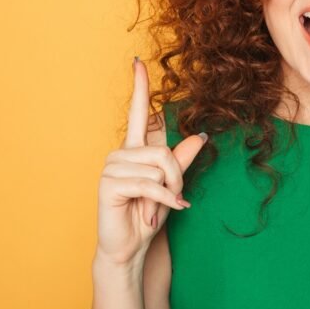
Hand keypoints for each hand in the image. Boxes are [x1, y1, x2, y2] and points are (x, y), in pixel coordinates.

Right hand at [94, 57, 206, 266]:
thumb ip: (182, 161)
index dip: (139, 87)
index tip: (138, 62)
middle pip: (163, 152)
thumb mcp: (171, 185)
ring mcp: (112, 168)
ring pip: (158, 168)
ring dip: (168, 192)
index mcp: (134, 150)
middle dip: (176, 177)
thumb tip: (200, 137)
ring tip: (157, 207)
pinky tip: (154, 214)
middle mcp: (120, 154)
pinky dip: (162, 200)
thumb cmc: (148, 214)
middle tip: (174, 197)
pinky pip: (149, 185)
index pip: (137, 112)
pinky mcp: (109, 185)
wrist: (131, 247)